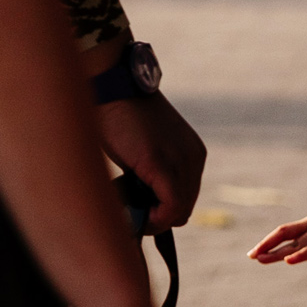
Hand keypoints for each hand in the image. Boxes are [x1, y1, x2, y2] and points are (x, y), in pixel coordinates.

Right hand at [96, 91, 206, 227]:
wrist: (113, 88)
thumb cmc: (120, 116)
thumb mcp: (146, 149)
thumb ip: (152, 174)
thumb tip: (143, 206)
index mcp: (192, 153)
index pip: (186, 197)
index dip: (164, 211)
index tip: (140, 211)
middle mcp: (193, 158)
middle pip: (184, 207)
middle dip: (159, 216)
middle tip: (132, 213)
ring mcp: (180, 161)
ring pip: (179, 211)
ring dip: (154, 219)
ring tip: (130, 211)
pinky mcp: (161, 165)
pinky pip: (171, 207)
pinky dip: (154, 218)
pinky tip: (136, 214)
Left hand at [249, 199, 306, 280]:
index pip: (288, 231)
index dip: (271, 240)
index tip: (257, 250)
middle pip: (284, 234)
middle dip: (266, 245)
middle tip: (250, 255)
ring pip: (296, 244)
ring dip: (276, 253)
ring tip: (259, 259)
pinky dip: (300, 255)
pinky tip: (288, 261)